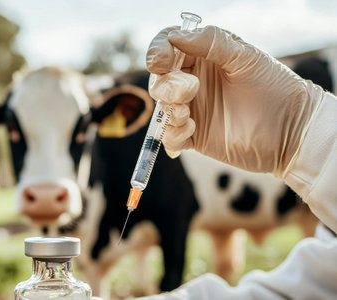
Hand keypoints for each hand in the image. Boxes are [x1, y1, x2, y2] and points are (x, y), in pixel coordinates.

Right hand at [147, 25, 323, 176]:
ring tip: (187, 115)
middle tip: (191, 90)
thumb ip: (211, 42)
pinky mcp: (194, 136)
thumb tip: (176, 36)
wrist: (291, 129)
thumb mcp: (245, 57)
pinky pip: (169, 136)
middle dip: (168, 85)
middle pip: (159, 78)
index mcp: (203, 57)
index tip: (161, 63)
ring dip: (169, 109)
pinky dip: (172, 134)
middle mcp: (193, 81)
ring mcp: (192, 109)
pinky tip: (191, 130)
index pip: (167, 46)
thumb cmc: (274, 87)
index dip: (157, 52)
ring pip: (161, 106)